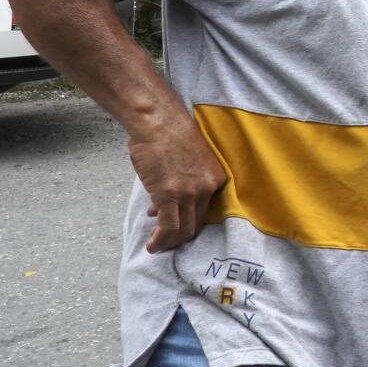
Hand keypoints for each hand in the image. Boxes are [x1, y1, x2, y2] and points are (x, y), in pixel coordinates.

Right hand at [128, 112, 227, 253]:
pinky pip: (167, 227)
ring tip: (156, 246)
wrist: (157, 120)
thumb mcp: (186, 161)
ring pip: (182, 230)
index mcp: (215, 178)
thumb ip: (180, 184)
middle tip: (166, 241)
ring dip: (169, 242)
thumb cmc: (168, 134)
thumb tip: (160, 207)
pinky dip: (160, 240)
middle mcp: (206, 188)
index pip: (205, 211)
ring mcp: (189, 193)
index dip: (188, 221)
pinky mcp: (169, 195)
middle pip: (196, 224)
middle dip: (180, 237)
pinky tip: (152, 245)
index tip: (174, 224)